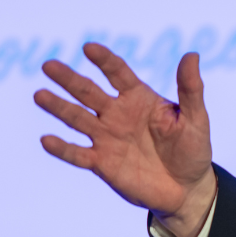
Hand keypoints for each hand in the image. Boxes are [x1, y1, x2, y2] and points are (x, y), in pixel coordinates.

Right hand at [34, 44, 216, 236]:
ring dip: (58, 107)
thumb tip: (192, 54)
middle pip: (88, 92)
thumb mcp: (196, 117)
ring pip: (77, 119)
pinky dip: (62, 149)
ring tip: (39, 95)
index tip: (89, 48)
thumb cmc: (193, 149)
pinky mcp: (102, 163)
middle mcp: (117, 114)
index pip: (117, 73)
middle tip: (48, 65)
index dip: (104, 60)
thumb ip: (191, 88)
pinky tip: (46, 140)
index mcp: (139, 97)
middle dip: (69, 79)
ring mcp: (107, 138)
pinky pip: (78, 154)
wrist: (187, 189)